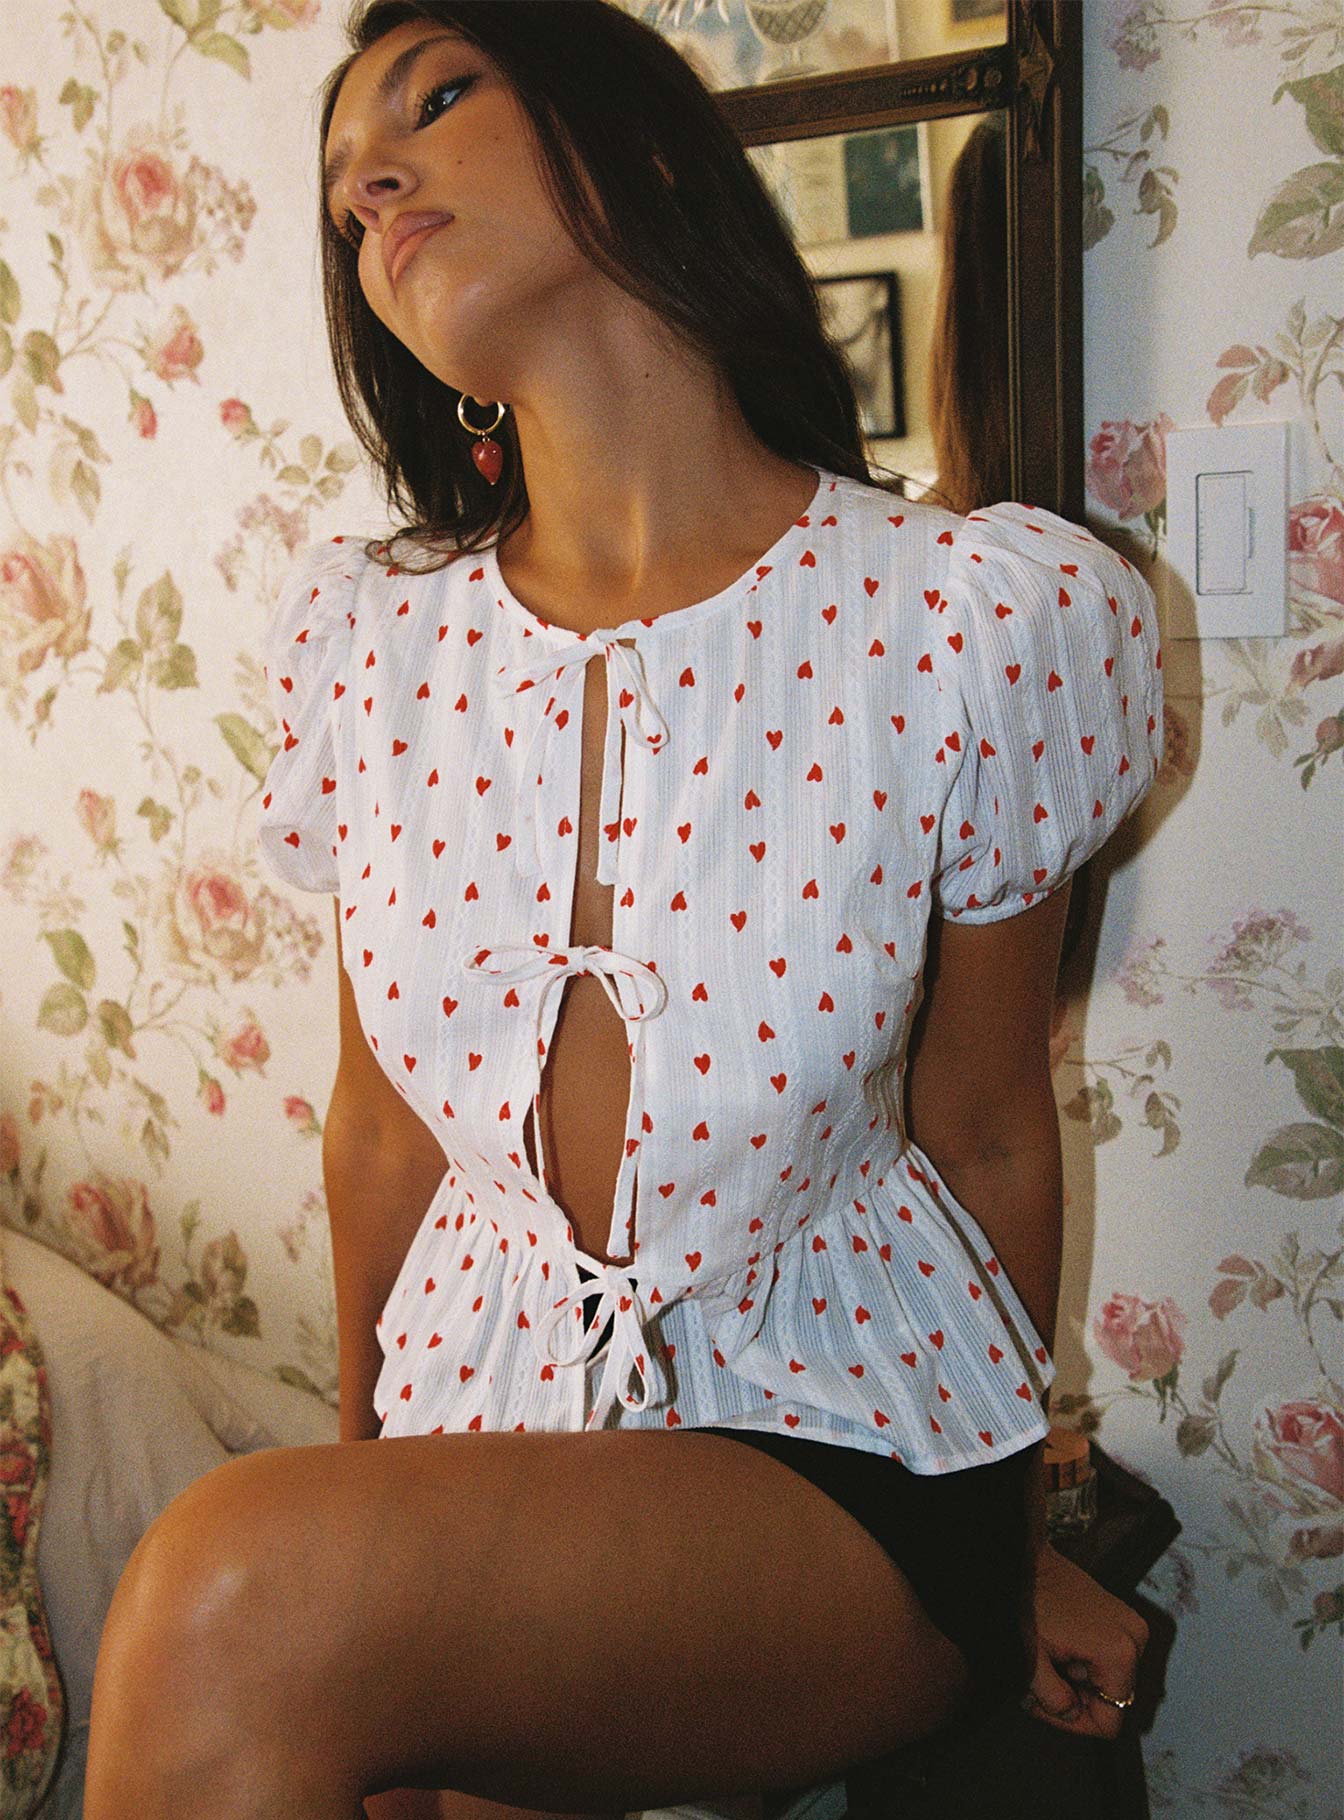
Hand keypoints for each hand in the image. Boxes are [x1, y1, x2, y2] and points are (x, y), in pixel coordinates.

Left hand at [1017, 1540, 1149, 1737]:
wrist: (1030, 1560)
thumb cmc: (1029, 1603)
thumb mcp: (1031, 1660)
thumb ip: (1053, 1700)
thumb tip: (1072, 1713)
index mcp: (1119, 1653)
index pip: (1111, 1721)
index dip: (1076, 1723)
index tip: (1048, 1706)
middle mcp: (1136, 1640)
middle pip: (1112, 1700)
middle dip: (1076, 1699)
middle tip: (1042, 1685)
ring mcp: (1133, 1626)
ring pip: (1110, 1681)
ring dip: (1080, 1681)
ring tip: (1050, 1662)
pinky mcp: (1125, 1617)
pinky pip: (1112, 1659)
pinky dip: (1087, 1663)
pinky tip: (1062, 1649)